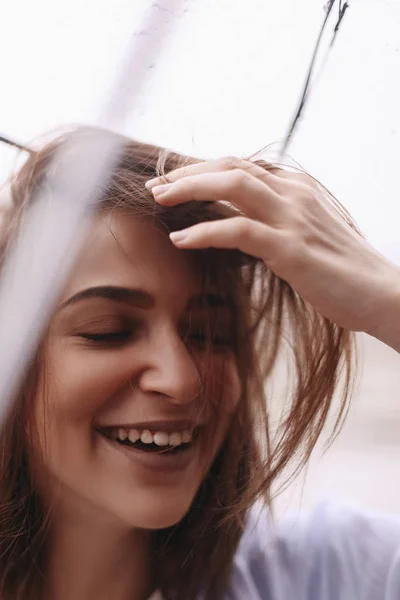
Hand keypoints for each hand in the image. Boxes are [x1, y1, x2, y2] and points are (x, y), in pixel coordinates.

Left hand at [146, 158, 399, 341]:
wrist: (381, 293)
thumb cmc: (343, 268)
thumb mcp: (310, 233)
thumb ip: (281, 218)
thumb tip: (244, 220)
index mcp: (298, 188)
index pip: (241, 164)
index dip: (203, 168)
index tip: (173, 180)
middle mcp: (294, 194)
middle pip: (231, 166)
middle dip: (187, 172)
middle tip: (155, 186)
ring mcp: (293, 218)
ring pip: (232, 185)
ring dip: (189, 189)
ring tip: (158, 200)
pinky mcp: (290, 248)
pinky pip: (239, 230)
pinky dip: (205, 232)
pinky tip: (180, 240)